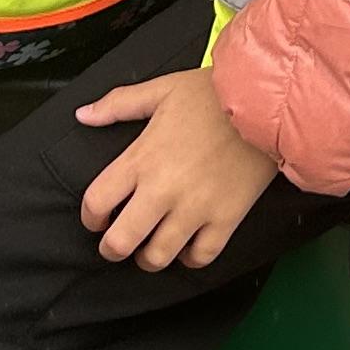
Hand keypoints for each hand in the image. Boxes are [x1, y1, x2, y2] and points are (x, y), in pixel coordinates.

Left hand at [74, 65, 277, 269]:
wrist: (265, 102)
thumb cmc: (212, 94)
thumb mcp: (161, 90)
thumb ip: (118, 104)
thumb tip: (83, 115)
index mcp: (142, 159)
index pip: (97, 202)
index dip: (90, 218)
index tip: (96, 219)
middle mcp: (163, 190)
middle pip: (121, 242)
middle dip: (112, 249)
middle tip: (117, 245)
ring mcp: (195, 209)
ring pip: (158, 257)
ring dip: (148, 258)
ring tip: (150, 249)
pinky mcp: (225, 219)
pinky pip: (200, 257)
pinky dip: (189, 259)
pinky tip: (187, 247)